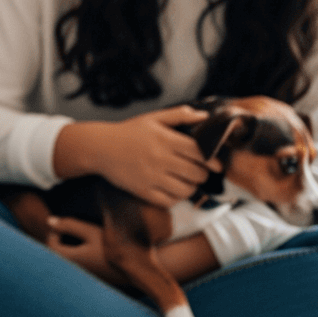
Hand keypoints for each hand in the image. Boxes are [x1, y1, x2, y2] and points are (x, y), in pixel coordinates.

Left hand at [45, 215, 127, 287]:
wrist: (136, 270)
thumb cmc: (112, 248)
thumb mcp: (90, 231)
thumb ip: (69, 225)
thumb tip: (48, 220)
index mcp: (71, 260)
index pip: (51, 245)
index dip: (56, 232)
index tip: (69, 224)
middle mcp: (74, 272)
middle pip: (57, 253)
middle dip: (61, 239)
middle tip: (74, 229)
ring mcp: (83, 277)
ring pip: (67, 260)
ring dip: (69, 247)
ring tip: (83, 237)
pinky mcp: (92, 279)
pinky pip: (77, 266)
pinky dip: (78, 256)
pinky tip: (91, 250)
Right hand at [83, 107, 220, 207]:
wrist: (100, 147)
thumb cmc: (128, 131)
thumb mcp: (153, 118)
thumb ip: (179, 115)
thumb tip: (204, 116)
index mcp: (165, 139)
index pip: (200, 153)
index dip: (213, 160)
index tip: (217, 165)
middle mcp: (160, 159)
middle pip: (197, 174)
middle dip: (202, 174)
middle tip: (198, 171)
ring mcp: (152, 177)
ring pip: (187, 190)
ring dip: (191, 187)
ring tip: (186, 180)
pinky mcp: (144, 191)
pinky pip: (170, 201)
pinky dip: (176, 197)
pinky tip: (172, 188)